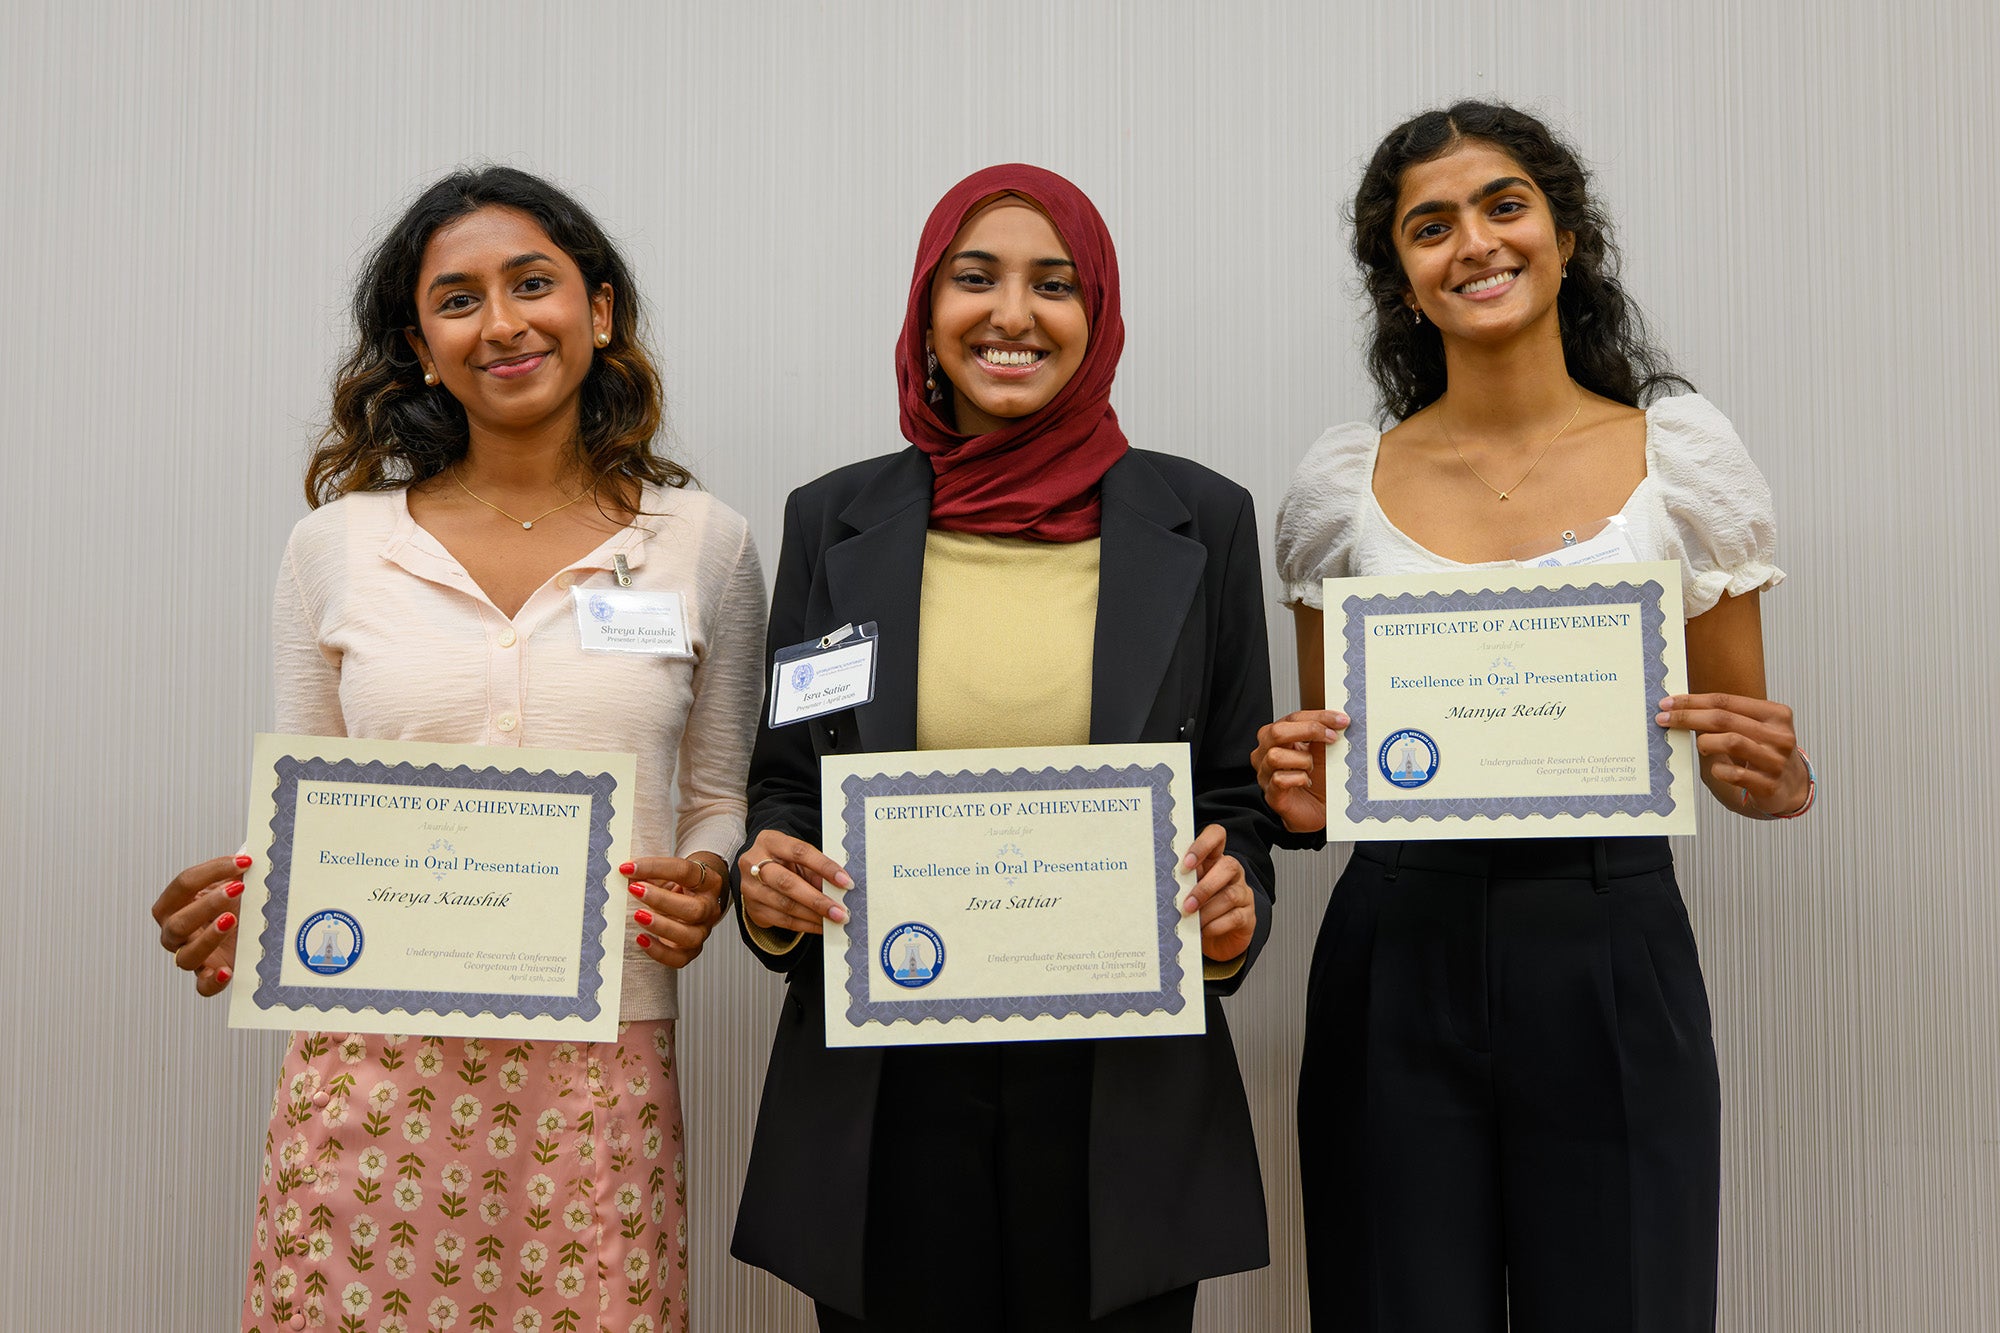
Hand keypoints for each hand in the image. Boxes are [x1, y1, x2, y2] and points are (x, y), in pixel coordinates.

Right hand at [152, 853, 250, 995]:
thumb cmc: (240, 902)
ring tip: (232, 920)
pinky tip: (227, 971)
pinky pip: (202, 987)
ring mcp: (192, 957)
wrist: (255, 933)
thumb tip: (255, 843)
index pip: (182, 885)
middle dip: (206, 904)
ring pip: (185, 956)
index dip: (211, 871)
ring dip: (207, 938)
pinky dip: (212, 982)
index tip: (245, 862)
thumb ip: (240, 866)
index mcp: (178, 904)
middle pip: (177, 922)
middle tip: (238, 889)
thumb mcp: (238, 882)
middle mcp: (178, 933)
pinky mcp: (210, 977)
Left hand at [624, 855, 727, 968]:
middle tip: (635, 890)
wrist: (693, 898)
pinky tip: (642, 940)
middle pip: (694, 909)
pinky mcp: (692, 950)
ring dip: (661, 926)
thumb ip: (650, 873)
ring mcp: (703, 931)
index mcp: (708, 882)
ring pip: (690, 936)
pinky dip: (659, 952)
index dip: (655, 868)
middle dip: (661, 900)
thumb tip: (624, 872)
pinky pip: (680, 958)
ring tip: (638, 916)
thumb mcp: (669, 874)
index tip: (628, 868)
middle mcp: (710, 907)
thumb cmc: (679, 885)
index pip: (685, 872)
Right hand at [737, 830, 852, 935]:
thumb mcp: (797, 858)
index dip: (824, 867)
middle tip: (839, 911)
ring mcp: (750, 888)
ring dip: (813, 916)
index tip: (845, 881)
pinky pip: (782, 921)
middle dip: (817, 900)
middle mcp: (753, 863)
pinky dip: (805, 925)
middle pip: (788, 883)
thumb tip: (840, 889)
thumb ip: (816, 870)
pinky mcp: (752, 908)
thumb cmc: (782, 861)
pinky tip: (820, 925)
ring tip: (833, 920)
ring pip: (785, 905)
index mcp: (770, 841)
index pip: (800, 852)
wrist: (756, 870)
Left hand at [1180, 824, 1254, 962]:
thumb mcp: (1186, 891)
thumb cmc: (1197, 910)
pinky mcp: (1248, 916)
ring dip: (1207, 909)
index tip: (1186, 863)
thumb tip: (1152, 879)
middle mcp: (1232, 873)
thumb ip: (1177, 882)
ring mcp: (1243, 894)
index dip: (1203, 844)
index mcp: (1214, 860)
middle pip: (1228, 866)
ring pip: (1230, 895)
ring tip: (1190, 918)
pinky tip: (1204, 930)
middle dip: (1204, 887)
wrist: (1216, 940)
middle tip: (1186, 903)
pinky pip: (1235, 917)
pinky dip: (1216, 925)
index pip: (1217, 836)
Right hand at [1251, 708, 1347, 832]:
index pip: (1293, 718)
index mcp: (1279, 738)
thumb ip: (1325, 735)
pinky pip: (1280, 780)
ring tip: (1313, 767)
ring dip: (1302, 760)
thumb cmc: (1317, 781)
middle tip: (1332, 737)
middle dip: (1308, 730)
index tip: (1341, 720)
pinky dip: (1298, 778)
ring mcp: (1266, 774)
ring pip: (1275, 756)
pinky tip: (1307, 781)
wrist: (1317, 811)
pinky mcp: (1272, 794)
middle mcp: (1267, 753)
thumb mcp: (1323, 753)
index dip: (1318, 717)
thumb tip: (1340, 719)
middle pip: (1276, 732)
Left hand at [1656, 692, 1808, 815]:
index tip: (1667, 703)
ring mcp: (1776, 761)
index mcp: (1775, 714)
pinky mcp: (1769, 785)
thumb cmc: (1762, 755)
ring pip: (1731, 741)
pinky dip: (1718, 769)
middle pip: (1724, 719)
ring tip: (1701, 746)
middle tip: (1664, 719)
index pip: (1726, 701)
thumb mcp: (1750, 730)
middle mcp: (1780, 736)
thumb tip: (1679, 709)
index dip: (1692, 701)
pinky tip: (1717, 769)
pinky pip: (1734, 773)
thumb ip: (1725, 719)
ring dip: (1705, 742)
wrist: (1789, 789)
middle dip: (1688, 717)